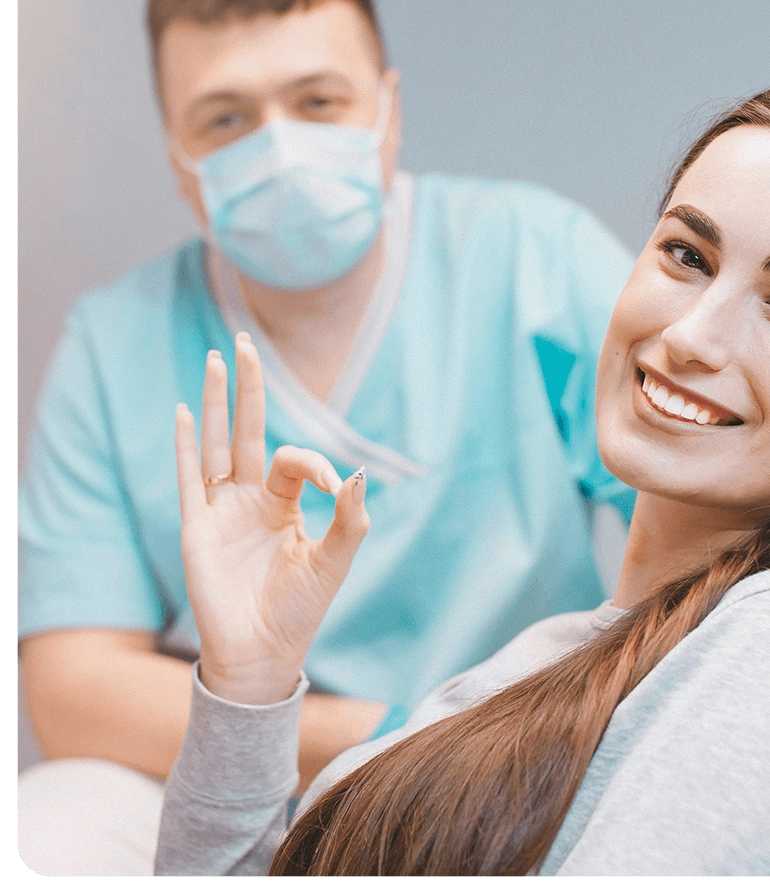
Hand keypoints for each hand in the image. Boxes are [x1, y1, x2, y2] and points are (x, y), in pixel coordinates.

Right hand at [175, 332, 369, 704]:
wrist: (263, 655)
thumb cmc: (300, 611)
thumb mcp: (334, 561)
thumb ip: (350, 519)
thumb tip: (357, 474)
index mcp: (283, 503)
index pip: (293, 459)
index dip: (314, 462)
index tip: (334, 487)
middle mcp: (250, 499)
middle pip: (247, 430)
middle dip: (247, 387)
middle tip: (243, 342)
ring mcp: (220, 510)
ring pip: (216, 444)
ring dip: (214, 402)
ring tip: (215, 359)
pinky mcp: (196, 528)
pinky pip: (189, 478)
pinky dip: (186, 445)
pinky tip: (183, 411)